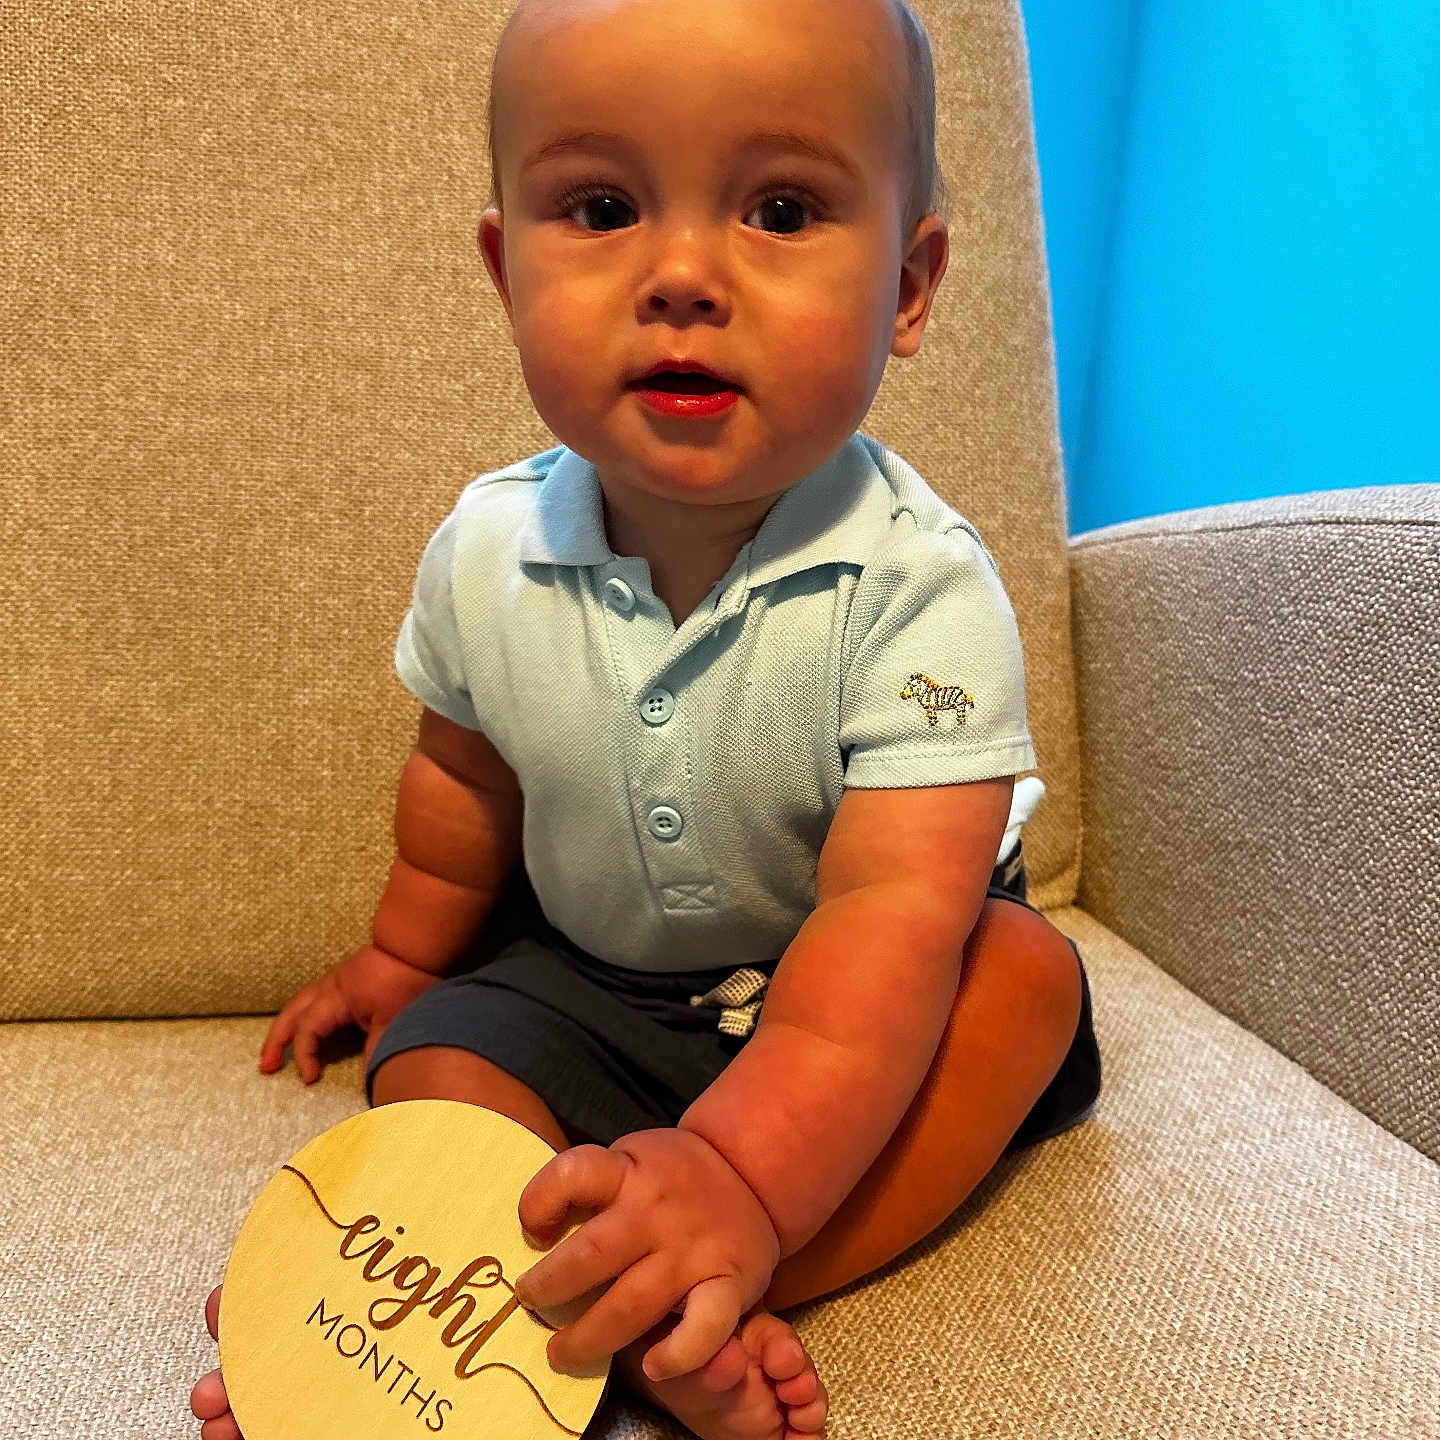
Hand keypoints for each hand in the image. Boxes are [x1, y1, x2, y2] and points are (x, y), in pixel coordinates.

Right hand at [258, 943, 439, 1083]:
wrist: (417, 946)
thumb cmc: (409, 980)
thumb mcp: (395, 1021)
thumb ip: (377, 1053)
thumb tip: (369, 1086)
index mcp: (338, 997)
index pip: (309, 1029)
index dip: (304, 1056)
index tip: (309, 1079)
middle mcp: (330, 987)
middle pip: (292, 1013)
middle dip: (276, 1041)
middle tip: (266, 1067)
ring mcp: (336, 980)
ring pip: (299, 1003)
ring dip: (285, 1026)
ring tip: (275, 1050)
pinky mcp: (345, 979)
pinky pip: (312, 998)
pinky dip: (301, 1015)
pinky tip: (304, 1027)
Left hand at [513, 1127, 780, 1381]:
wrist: (751, 1172)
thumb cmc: (671, 1175)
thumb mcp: (630, 1160)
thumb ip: (592, 1190)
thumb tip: (529, 1239)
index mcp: (629, 1170)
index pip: (573, 1175)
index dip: (540, 1202)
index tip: (532, 1229)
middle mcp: (658, 1209)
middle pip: (592, 1254)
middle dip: (549, 1288)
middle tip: (531, 1303)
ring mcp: (694, 1249)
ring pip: (632, 1304)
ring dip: (588, 1338)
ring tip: (561, 1353)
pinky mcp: (729, 1283)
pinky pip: (704, 1328)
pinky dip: (679, 1354)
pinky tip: (654, 1366)